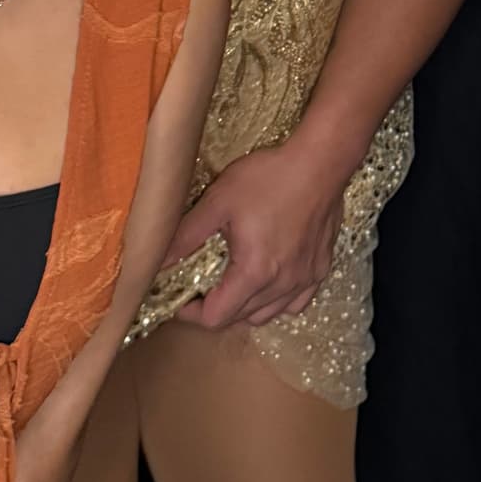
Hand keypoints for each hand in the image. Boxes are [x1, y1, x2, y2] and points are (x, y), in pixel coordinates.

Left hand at [165, 138, 346, 333]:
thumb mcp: (219, 201)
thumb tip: (159, 261)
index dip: (192, 314)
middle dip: (216, 308)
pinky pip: (296, 303)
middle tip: (203, 285)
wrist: (321, 162)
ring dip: (244, 308)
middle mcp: (281, 285)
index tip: (183, 298)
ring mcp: (305, 279)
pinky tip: (269, 281)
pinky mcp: (321, 269)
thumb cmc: (270, 178)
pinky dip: (277, 301)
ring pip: (268, 315)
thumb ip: (187, 235)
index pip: (216, 318)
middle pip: (240, 319)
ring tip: (232, 283)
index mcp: (254, 273)